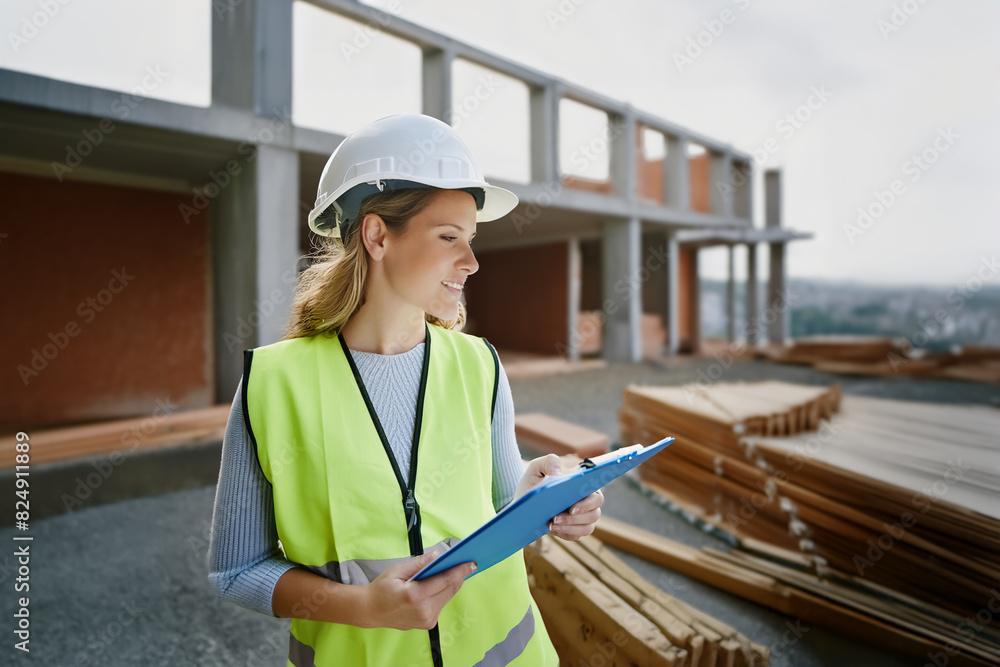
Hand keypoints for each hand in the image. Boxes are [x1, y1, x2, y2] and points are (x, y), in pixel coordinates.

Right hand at [361, 550, 475, 630]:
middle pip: (450, 590)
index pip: (445, 581)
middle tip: (468, 563)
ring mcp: (426, 620)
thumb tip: (437, 556)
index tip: (471, 563)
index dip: (460, 571)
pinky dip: (443, 592)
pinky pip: (440, 604)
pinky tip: (442, 584)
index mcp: (415, 596)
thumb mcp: (397, 571)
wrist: (370, 611)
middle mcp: (424, 611)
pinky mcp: (428, 624)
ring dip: (451, 584)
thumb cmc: (381, 589)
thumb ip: (418, 563)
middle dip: (459, 575)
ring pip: (447, 597)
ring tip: (455, 570)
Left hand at [515, 454, 603, 541]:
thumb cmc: (534, 482)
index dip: (589, 503)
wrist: (523, 502)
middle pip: (594, 514)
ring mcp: (582, 518)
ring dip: (570, 527)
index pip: (597, 496)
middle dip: (576, 518)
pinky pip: (577, 535)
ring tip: (551, 523)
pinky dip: (565, 533)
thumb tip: (557, 471)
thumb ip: (548, 461)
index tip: (572, 508)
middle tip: (556, 517)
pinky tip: (551, 529)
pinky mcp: (574, 530)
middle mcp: (587, 502)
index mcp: (583, 486)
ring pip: (587, 527)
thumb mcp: (536, 468)